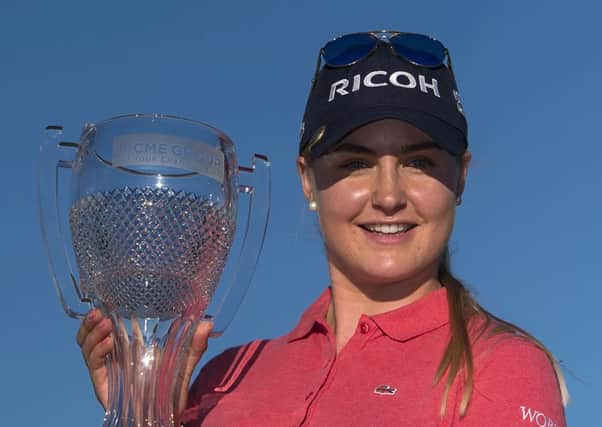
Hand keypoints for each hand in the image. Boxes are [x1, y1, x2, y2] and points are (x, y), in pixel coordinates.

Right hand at [76, 308, 212, 417]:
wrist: (164, 419)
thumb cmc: (171, 390)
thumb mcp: (184, 364)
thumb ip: (195, 345)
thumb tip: (208, 323)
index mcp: (130, 347)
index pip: (110, 325)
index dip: (104, 312)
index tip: (106, 300)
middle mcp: (115, 356)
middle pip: (92, 334)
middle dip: (91, 321)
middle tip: (99, 310)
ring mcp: (108, 369)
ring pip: (87, 346)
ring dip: (92, 332)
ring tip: (105, 323)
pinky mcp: (104, 383)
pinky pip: (94, 365)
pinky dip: (97, 352)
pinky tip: (107, 343)